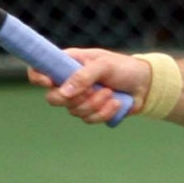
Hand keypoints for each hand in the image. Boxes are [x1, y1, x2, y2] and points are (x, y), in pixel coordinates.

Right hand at [29, 48, 150, 124]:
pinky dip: (104, 112)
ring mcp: (79, 98)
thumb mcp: (104, 65)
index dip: (38, 77)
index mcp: (68, 64)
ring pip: (73, 111)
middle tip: (93, 90)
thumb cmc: (124, 68)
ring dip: (95, 104)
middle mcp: (69, 82)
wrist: (145, 85)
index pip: (39, 69)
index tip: (50, 82)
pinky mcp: (91, 112)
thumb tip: (64, 92)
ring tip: (110, 92)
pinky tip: (116, 102)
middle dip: (75, 98)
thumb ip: (83, 76)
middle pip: (53, 98)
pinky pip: (88, 119)